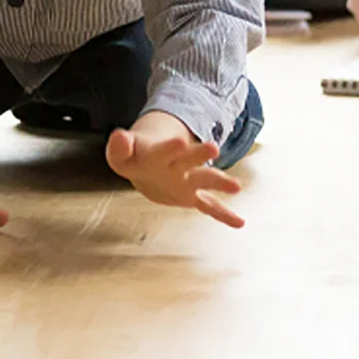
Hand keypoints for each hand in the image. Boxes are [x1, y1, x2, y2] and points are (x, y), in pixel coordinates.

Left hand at [105, 114, 243, 228]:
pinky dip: (224, 215)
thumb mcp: (120, 154)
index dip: (169, 147)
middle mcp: (177, 165)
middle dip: (199, 154)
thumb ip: (120, 147)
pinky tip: (239, 223)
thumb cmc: (133, 157)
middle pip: (189, 159)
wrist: (147, 163)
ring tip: (236, 187)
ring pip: (204, 179)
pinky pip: (209, 206)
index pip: (163, 149)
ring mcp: (187, 180)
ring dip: (218, 182)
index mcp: (158, 153)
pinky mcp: (191, 197)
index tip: (180, 141)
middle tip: (213, 148)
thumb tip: (119, 136)